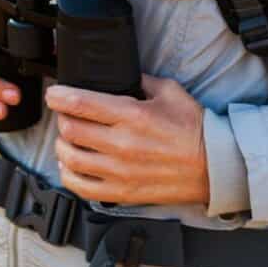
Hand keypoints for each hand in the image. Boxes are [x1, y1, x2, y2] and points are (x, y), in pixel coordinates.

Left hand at [48, 75, 209, 205]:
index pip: (80, 103)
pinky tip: (71, 165)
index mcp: (132, 115)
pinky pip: (81, 187)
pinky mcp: (122, 192)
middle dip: (62, 117)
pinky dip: (68, 174)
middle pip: (70, 129)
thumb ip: (140, 80)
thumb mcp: (169, 91)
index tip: (53, 93)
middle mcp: (122, 144)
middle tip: (65, 113)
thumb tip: (119, 74)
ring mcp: (120, 171)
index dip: (59, 96)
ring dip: (61, 145)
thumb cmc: (194, 129)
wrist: (214, 166)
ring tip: (67, 138)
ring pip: (70, 158)